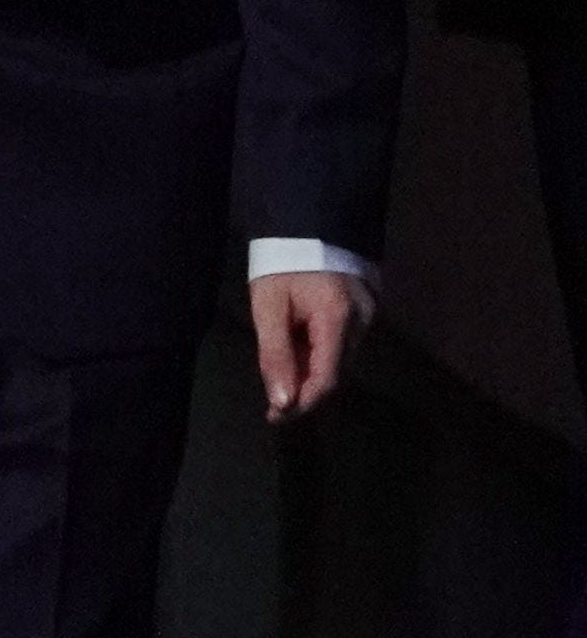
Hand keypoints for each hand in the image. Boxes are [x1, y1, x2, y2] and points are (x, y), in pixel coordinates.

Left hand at [251, 268, 365, 424]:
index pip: (326, 379)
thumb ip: (275, 354)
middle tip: (274, 405)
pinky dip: (321, 356)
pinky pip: (344, 345)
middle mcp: (361, 322)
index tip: (276, 416)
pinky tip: (300, 356)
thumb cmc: (283, 262)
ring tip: (282, 380)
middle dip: (304, 392)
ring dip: (312, 375)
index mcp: (337, 319)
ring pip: (340, 361)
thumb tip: (282, 403)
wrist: (309, 221)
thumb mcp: (268, 305)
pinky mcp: (367, 310)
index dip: (302, 403)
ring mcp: (368, 316)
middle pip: (336, 373)